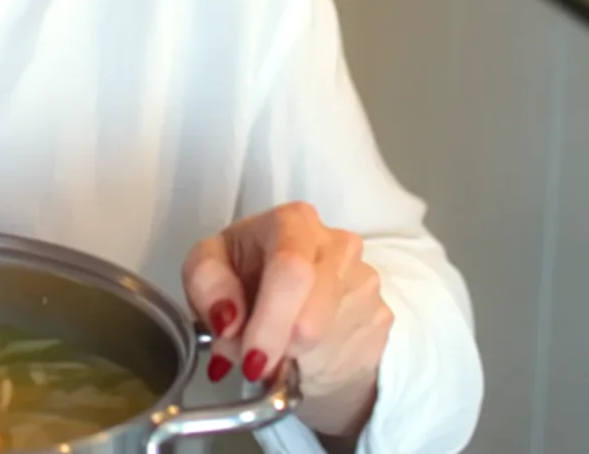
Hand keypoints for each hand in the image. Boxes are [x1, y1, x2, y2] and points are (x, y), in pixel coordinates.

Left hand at [182, 201, 391, 440]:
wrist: (294, 290)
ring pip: (327, 347)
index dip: (269, 322)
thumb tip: (227, 319)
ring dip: (293, 361)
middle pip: (312, 320)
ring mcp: (365, 281)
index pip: (290, 271)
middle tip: (255, 364)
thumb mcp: (210, 266)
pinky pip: (348, 359)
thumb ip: (207, 283)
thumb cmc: (247, 273)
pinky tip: (303, 351)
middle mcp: (338, 245)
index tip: (251, 358)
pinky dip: (316, 367)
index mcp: (293, 222)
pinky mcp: (382, 316)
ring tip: (276, 346)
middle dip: (277, 352)